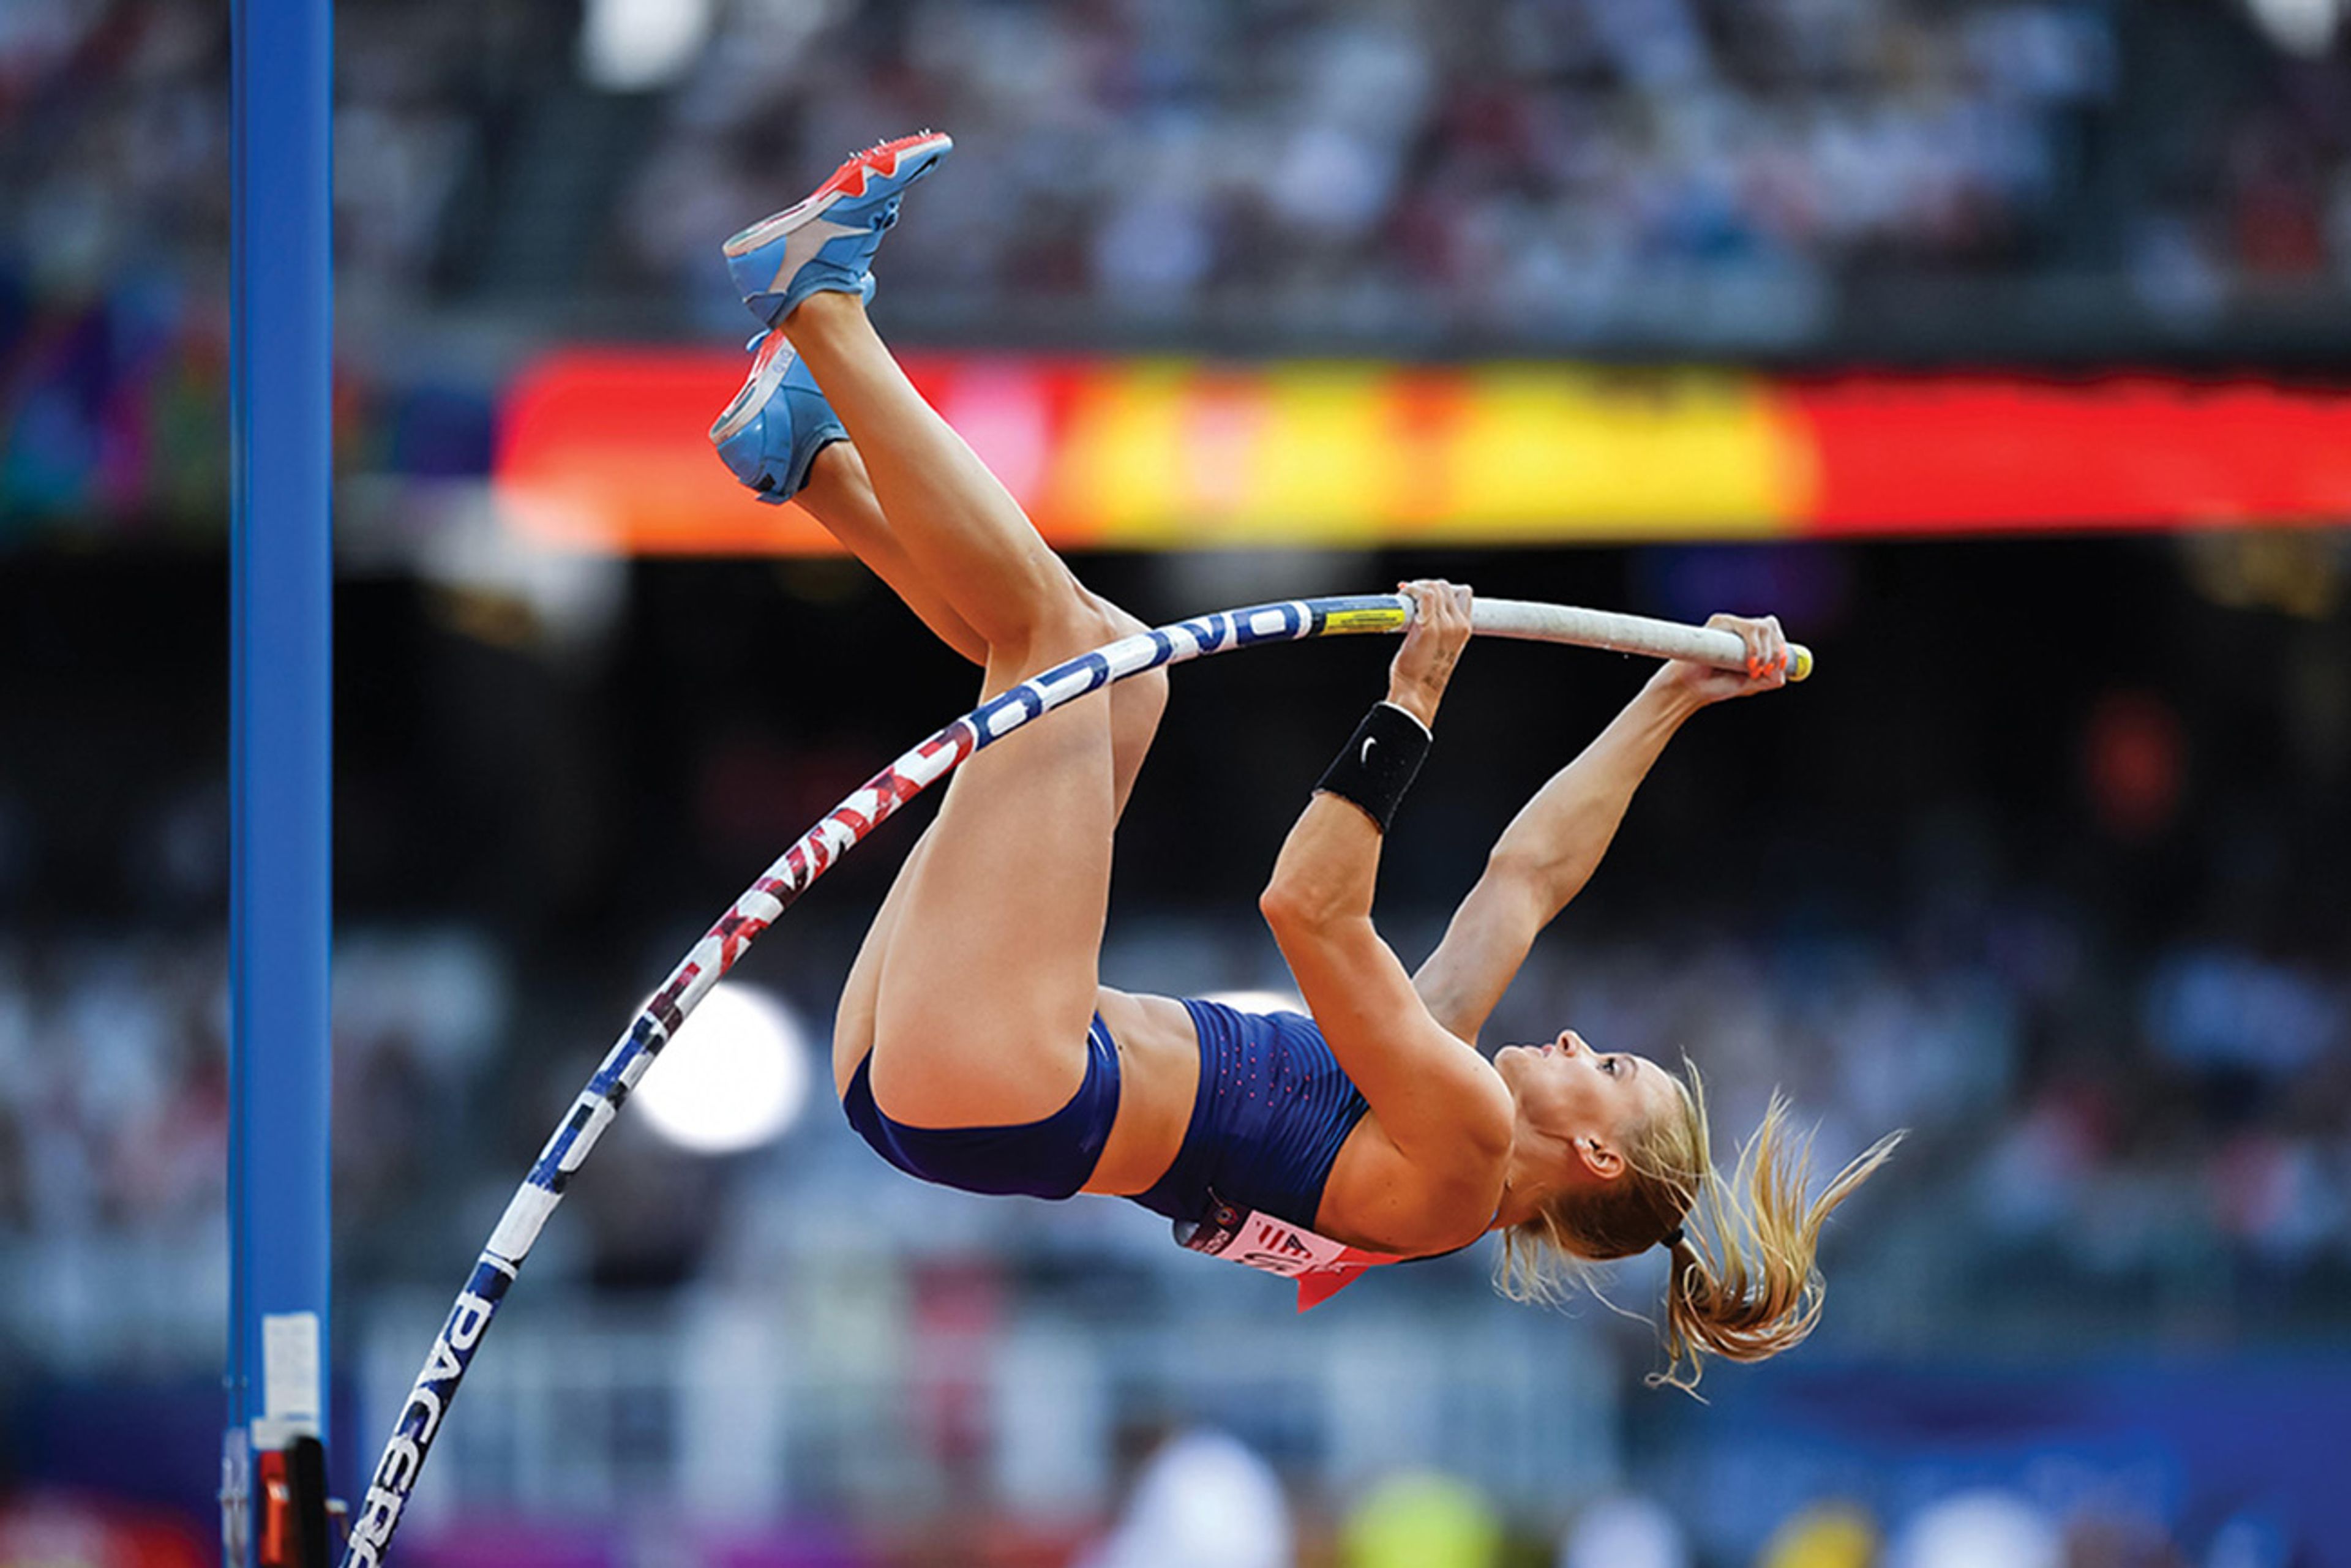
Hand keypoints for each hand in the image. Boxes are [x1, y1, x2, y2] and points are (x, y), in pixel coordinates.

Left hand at [1387, 579, 1472, 726]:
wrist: (1416, 692)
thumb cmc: (1423, 674)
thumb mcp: (1440, 647)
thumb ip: (1438, 627)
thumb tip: (1422, 609)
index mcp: (1463, 629)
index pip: (1462, 593)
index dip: (1443, 589)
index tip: (1426, 593)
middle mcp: (1457, 625)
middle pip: (1446, 586)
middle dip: (1426, 585)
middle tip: (1410, 595)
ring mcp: (1444, 625)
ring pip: (1434, 587)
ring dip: (1417, 587)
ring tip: (1405, 596)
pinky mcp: (1426, 627)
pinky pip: (1423, 595)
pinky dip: (1411, 590)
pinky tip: (1402, 596)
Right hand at [1654, 612, 1789, 705]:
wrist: (1691, 689)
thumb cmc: (1716, 686)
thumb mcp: (1749, 685)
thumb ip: (1768, 680)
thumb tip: (1781, 674)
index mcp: (1751, 642)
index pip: (1774, 633)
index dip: (1781, 647)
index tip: (1779, 665)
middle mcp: (1742, 630)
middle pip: (1771, 626)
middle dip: (1775, 651)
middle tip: (1764, 671)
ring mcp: (1731, 625)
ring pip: (1763, 626)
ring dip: (1766, 651)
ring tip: (1753, 669)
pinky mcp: (1720, 623)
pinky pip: (1748, 627)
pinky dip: (1755, 646)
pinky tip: (1750, 662)